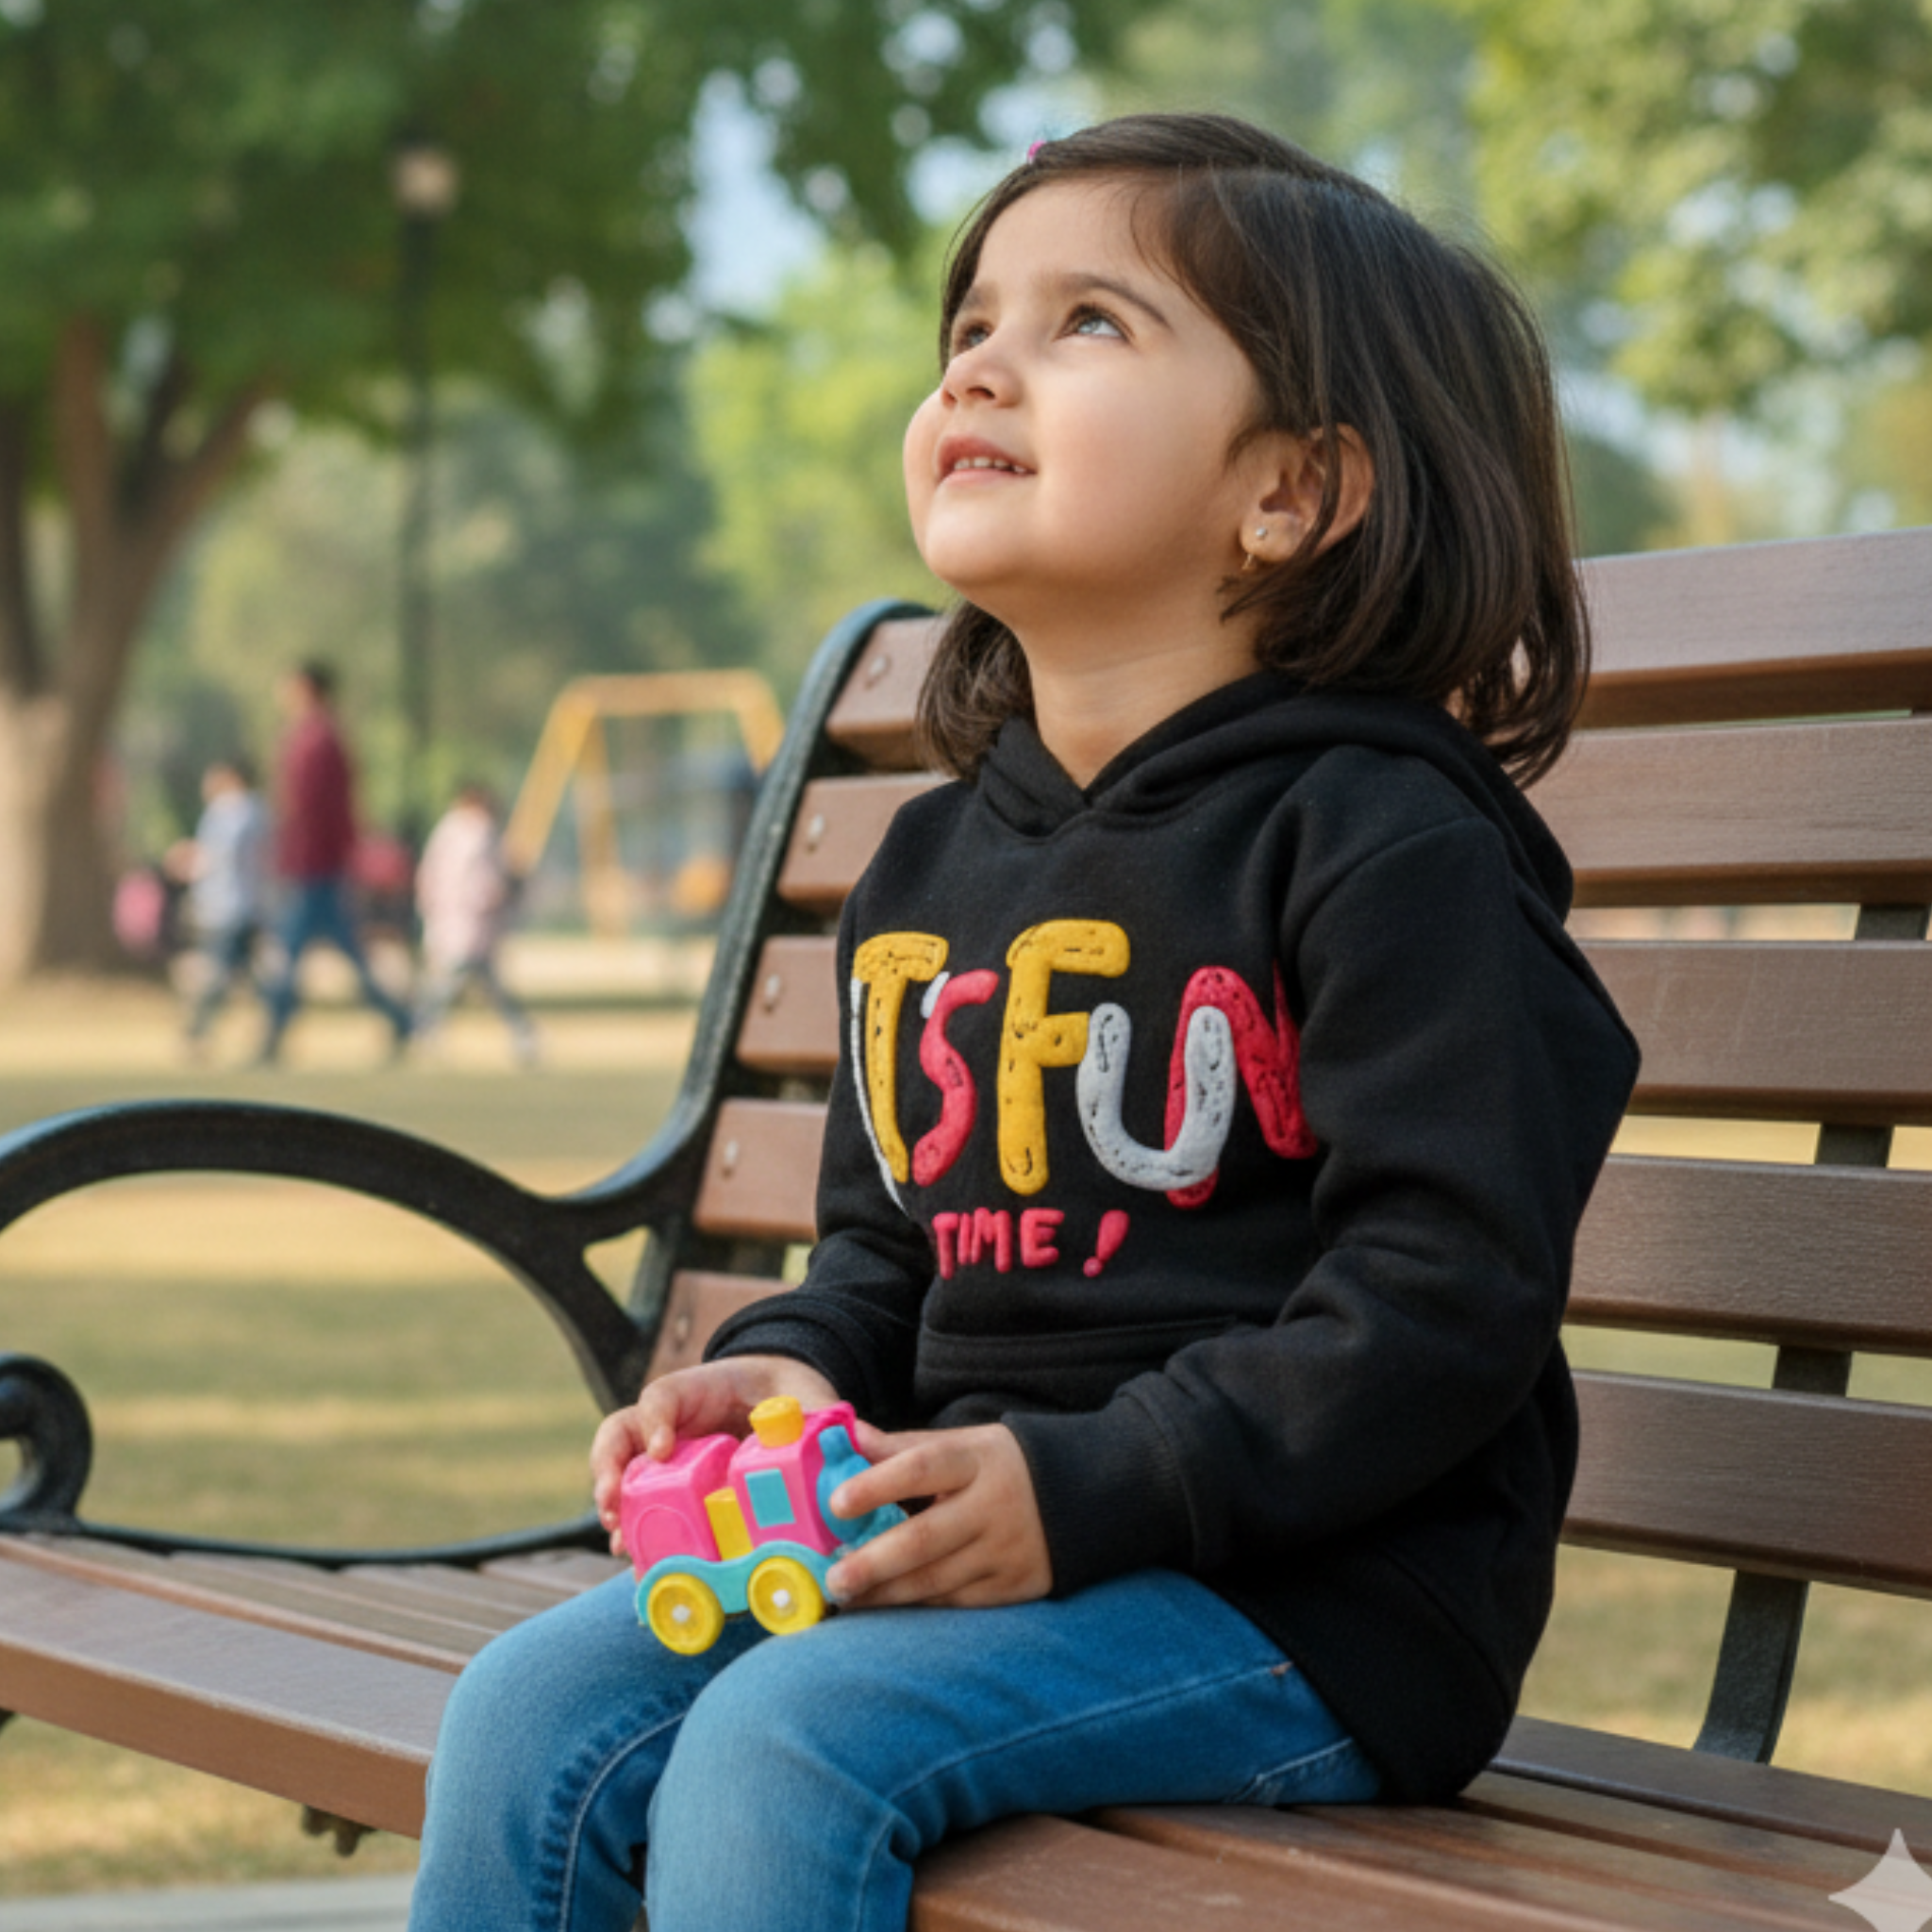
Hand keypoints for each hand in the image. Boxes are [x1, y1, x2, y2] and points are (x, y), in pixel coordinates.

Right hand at [591, 1356, 839, 1556]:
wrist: (784, 1398)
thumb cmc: (790, 1391)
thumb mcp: (807, 1395)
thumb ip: (819, 1413)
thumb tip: (849, 1437)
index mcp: (701, 1389)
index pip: (664, 1396)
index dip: (658, 1420)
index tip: (663, 1448)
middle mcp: (673, 1423)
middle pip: (621, 1435)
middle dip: (609, 1468)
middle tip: (613, 1502)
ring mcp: (668, 1456)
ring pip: (621, 1473)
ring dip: (615, 1508)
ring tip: (619, 1541)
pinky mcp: (676, 1490)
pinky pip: (645, 1509)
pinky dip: (638, 1535)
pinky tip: (639, 1565)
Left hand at [823, 1420, 1052, 1609]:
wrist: (1084, 1494)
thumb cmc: (1000, 1466)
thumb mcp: (963, 1444)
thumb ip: (903, 1447)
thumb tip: (847, 1437)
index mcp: (975, 1460)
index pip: (920, 1468)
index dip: (877, 1484)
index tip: (836, 1504)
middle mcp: (992, 1505)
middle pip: (925, 1538)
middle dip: (874, 1563)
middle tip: (833, 1579)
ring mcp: (1005, 1550)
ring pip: (937, 1579)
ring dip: (887, 1593)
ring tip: (848, 1598)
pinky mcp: (1015, 1585)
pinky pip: (957, 1601)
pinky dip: (919, 1605)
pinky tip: (887, 1606)